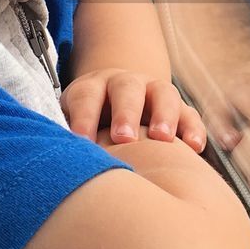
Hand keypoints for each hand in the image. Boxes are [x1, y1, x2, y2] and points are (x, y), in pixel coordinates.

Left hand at [62, 68, 206, 152]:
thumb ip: (67, 139)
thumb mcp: (73, 124)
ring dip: (163, 115)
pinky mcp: (177, 108)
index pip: (86, 97)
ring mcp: (153, 92)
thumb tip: (55, 165)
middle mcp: (125, 83)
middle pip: (127, 90)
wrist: (116, 103)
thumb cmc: (89, 125)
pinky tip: (194, 148)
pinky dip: (193, 128)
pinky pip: (189, 113)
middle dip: (126, 113)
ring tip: (162, 139)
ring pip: (163, 94)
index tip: (80, 140)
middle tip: (124, 138)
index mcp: (93, 88)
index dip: (83, 117)